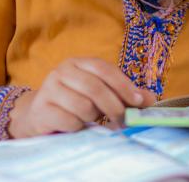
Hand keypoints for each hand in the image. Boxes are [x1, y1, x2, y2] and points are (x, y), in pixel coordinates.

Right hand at [7, 58, 155, 138]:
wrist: (37, 114)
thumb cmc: (75, 101)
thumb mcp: (99, 93)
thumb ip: (124, 94)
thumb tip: (151, 99)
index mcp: (79, 62)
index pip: (104, 69)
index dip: (123, 85)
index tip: (138, 101)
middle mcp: (62, 71)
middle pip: (95, 88)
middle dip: (114, 106)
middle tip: (123, 120)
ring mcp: (49, 89)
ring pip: (83, 106)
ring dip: (92, 118)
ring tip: (89, 119)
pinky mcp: (42, 109)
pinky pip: (70, 121)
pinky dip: (78, 127)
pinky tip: (74, 125)